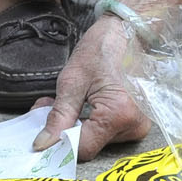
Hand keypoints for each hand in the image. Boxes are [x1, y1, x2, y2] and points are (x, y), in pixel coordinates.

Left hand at [31, 15, 150, 156]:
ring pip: (97, 139)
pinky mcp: (138, 121)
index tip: (42, 128)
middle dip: (66, 129)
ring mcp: (139, 124)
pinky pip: (108, 132)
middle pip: (90, 144)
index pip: (82, 148)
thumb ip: (58, 116)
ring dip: (77, 124)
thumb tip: (43, 145)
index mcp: (118, 114)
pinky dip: (91, 121)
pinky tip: (85, 104)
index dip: (59, 141)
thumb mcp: (72, 81)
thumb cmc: (101, 49)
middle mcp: (134, 125)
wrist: (128, 31)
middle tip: (49, 105)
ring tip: (70, 100)